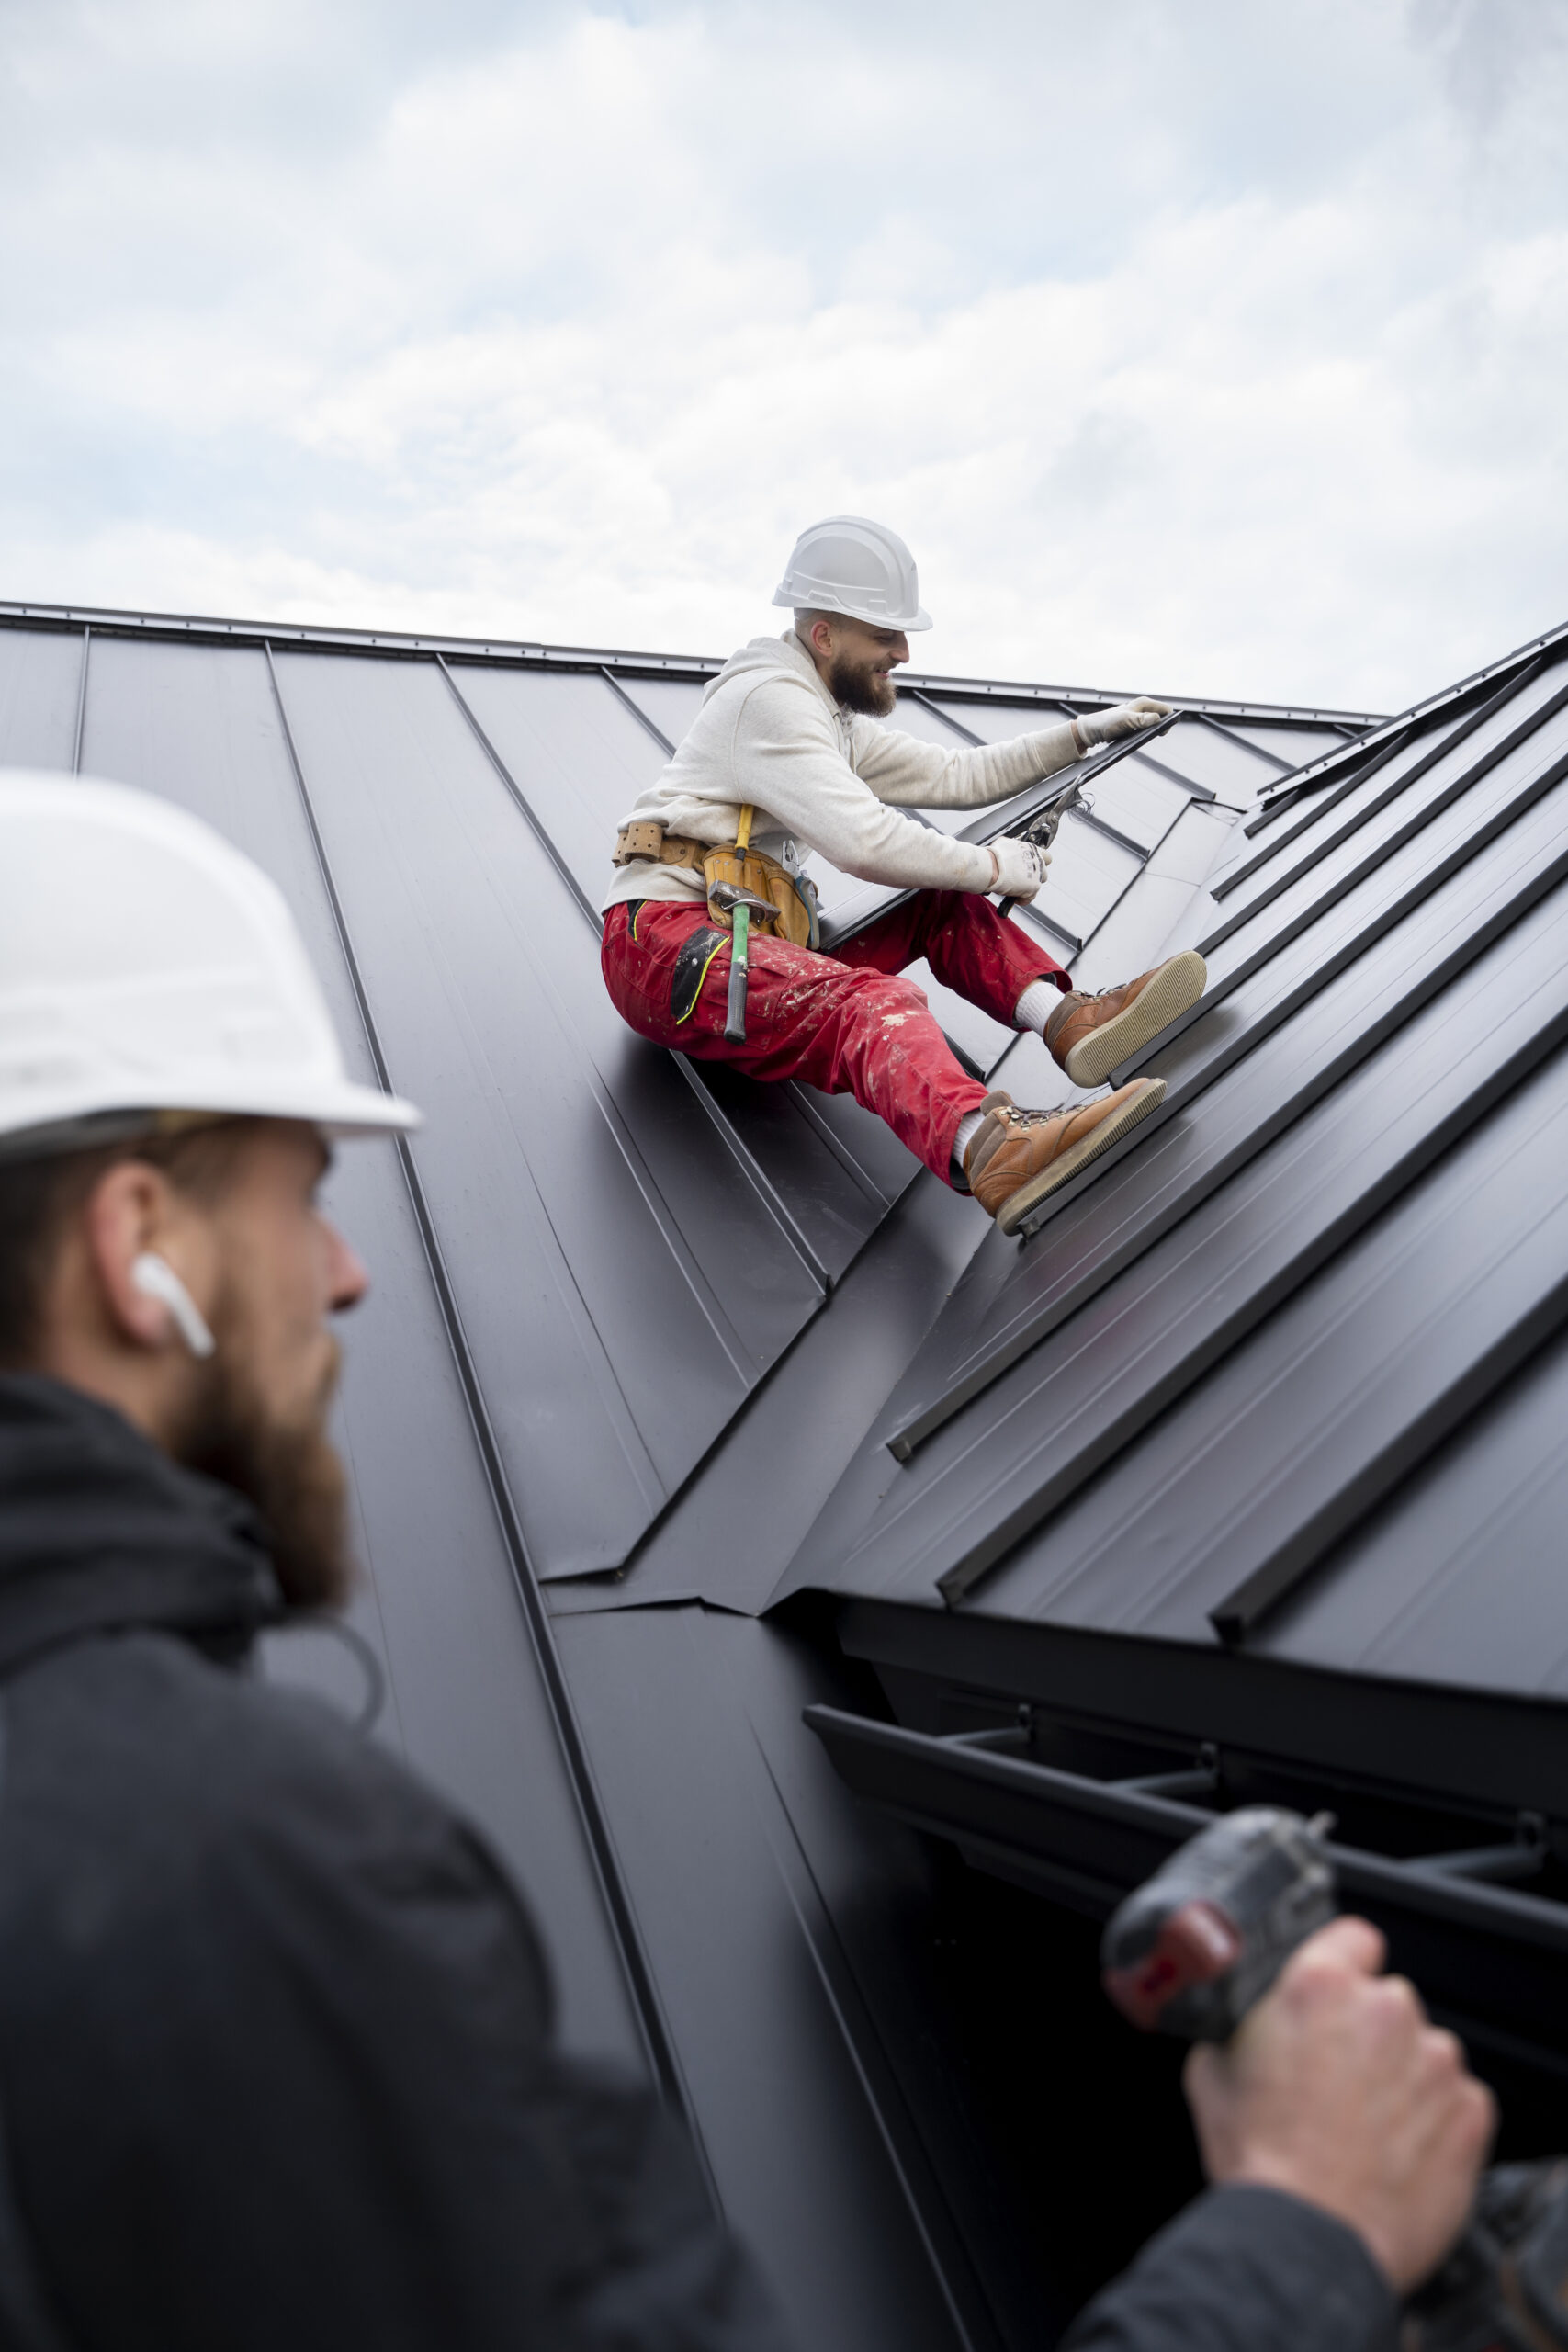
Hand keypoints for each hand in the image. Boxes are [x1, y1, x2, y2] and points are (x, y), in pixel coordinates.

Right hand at [989, 835, 1050, 900]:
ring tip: (1017, 887)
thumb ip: (1012, 847)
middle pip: (1043, 871)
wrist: (992, 867)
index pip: (1046, 856)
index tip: (1030, 864)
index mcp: (1033, 850)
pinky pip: (1030, 897)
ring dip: (1029, 887)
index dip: (1038, 861)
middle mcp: (1038, 862)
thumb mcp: (1005, 843)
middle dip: (1034, 875)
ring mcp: (1037, 876)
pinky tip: (1014, 898)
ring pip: (1038, 884)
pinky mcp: (1033, 889)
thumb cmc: (996, 855)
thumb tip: (1007, 848)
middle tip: (1022, 876)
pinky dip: (1022, 899)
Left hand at [1078, 698, 1171, 745]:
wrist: (1093, 729)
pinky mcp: (1135, 722)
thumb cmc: (1107, 723)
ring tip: (1142, 736)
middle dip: (1160, 727)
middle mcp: (1143, 707)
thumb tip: (1157, 719)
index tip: (1161, 732)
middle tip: (1151, 736)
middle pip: (1162, 716)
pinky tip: (1137, 738)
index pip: (1166, 710)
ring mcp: (1139, 715)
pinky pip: (1146, 727)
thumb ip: (1141, 720)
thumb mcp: (1125, 721)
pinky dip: (1145, 733)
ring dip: (1152, 731)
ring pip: (1154, 723)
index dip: (1168, 721)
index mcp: (1144, 703)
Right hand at [1184, 1917, 1493, 2294]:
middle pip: (1386, 2001)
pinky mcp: (1469, 2112)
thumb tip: (1242, 2017)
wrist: (1311, 2239)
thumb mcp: (1212, 2070)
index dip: (1342, 1962)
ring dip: (1401, 2076)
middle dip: (1366, 2032)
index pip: (1353, 1936)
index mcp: (1320, 1986)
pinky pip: (1454, 2100)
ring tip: (1364, 2128)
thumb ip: (1240, 2024)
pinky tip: (1395, 2151)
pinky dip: (1432, 2119)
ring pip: (1422, 2051)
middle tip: (1335, 2080)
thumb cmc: (1261, 2161)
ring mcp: (1435, 2061)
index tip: (1337, 1990)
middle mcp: (1386, 2010)